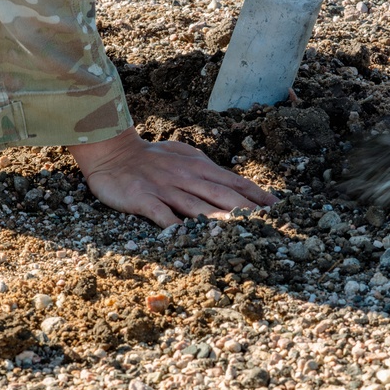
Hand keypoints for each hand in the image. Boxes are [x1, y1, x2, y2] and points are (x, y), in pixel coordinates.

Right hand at [69, 127, 277, 227]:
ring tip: (240, 231)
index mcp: (198, 167)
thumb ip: (207, 169)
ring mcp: (165, 189)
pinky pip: (161, 214)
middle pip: (221, 195)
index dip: (256, 195)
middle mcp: (186, 178)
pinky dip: (175, 226)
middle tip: (268, 224)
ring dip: (219, 219)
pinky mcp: (144, 199)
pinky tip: (187, 238)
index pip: (233, 182)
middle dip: (246, 210)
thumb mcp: (184, 156)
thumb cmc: (152, 157)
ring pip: (196, 206)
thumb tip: (234, 184)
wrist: (113, 152)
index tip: (276, 207)